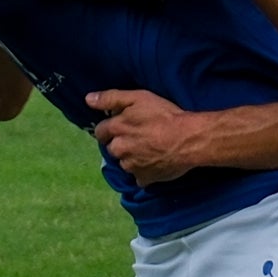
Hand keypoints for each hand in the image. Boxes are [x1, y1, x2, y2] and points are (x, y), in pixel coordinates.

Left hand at [88, 89, 203, 185]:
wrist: (189, 139)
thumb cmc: (165, 115)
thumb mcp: (138, 97)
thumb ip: (111, 98)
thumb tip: (88, 99)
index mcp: (116, 129)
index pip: (100, 131)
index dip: (110, 128)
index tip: (123, 126)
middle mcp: (119, 150)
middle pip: (112, 148)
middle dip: (121, 144)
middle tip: (139, 137)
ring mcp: (131, 167)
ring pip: (124, 163)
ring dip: (132, 158)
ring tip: (149, 149)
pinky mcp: (145, 179)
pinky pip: (139, 177)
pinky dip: (144, 172)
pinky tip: (155, 163)